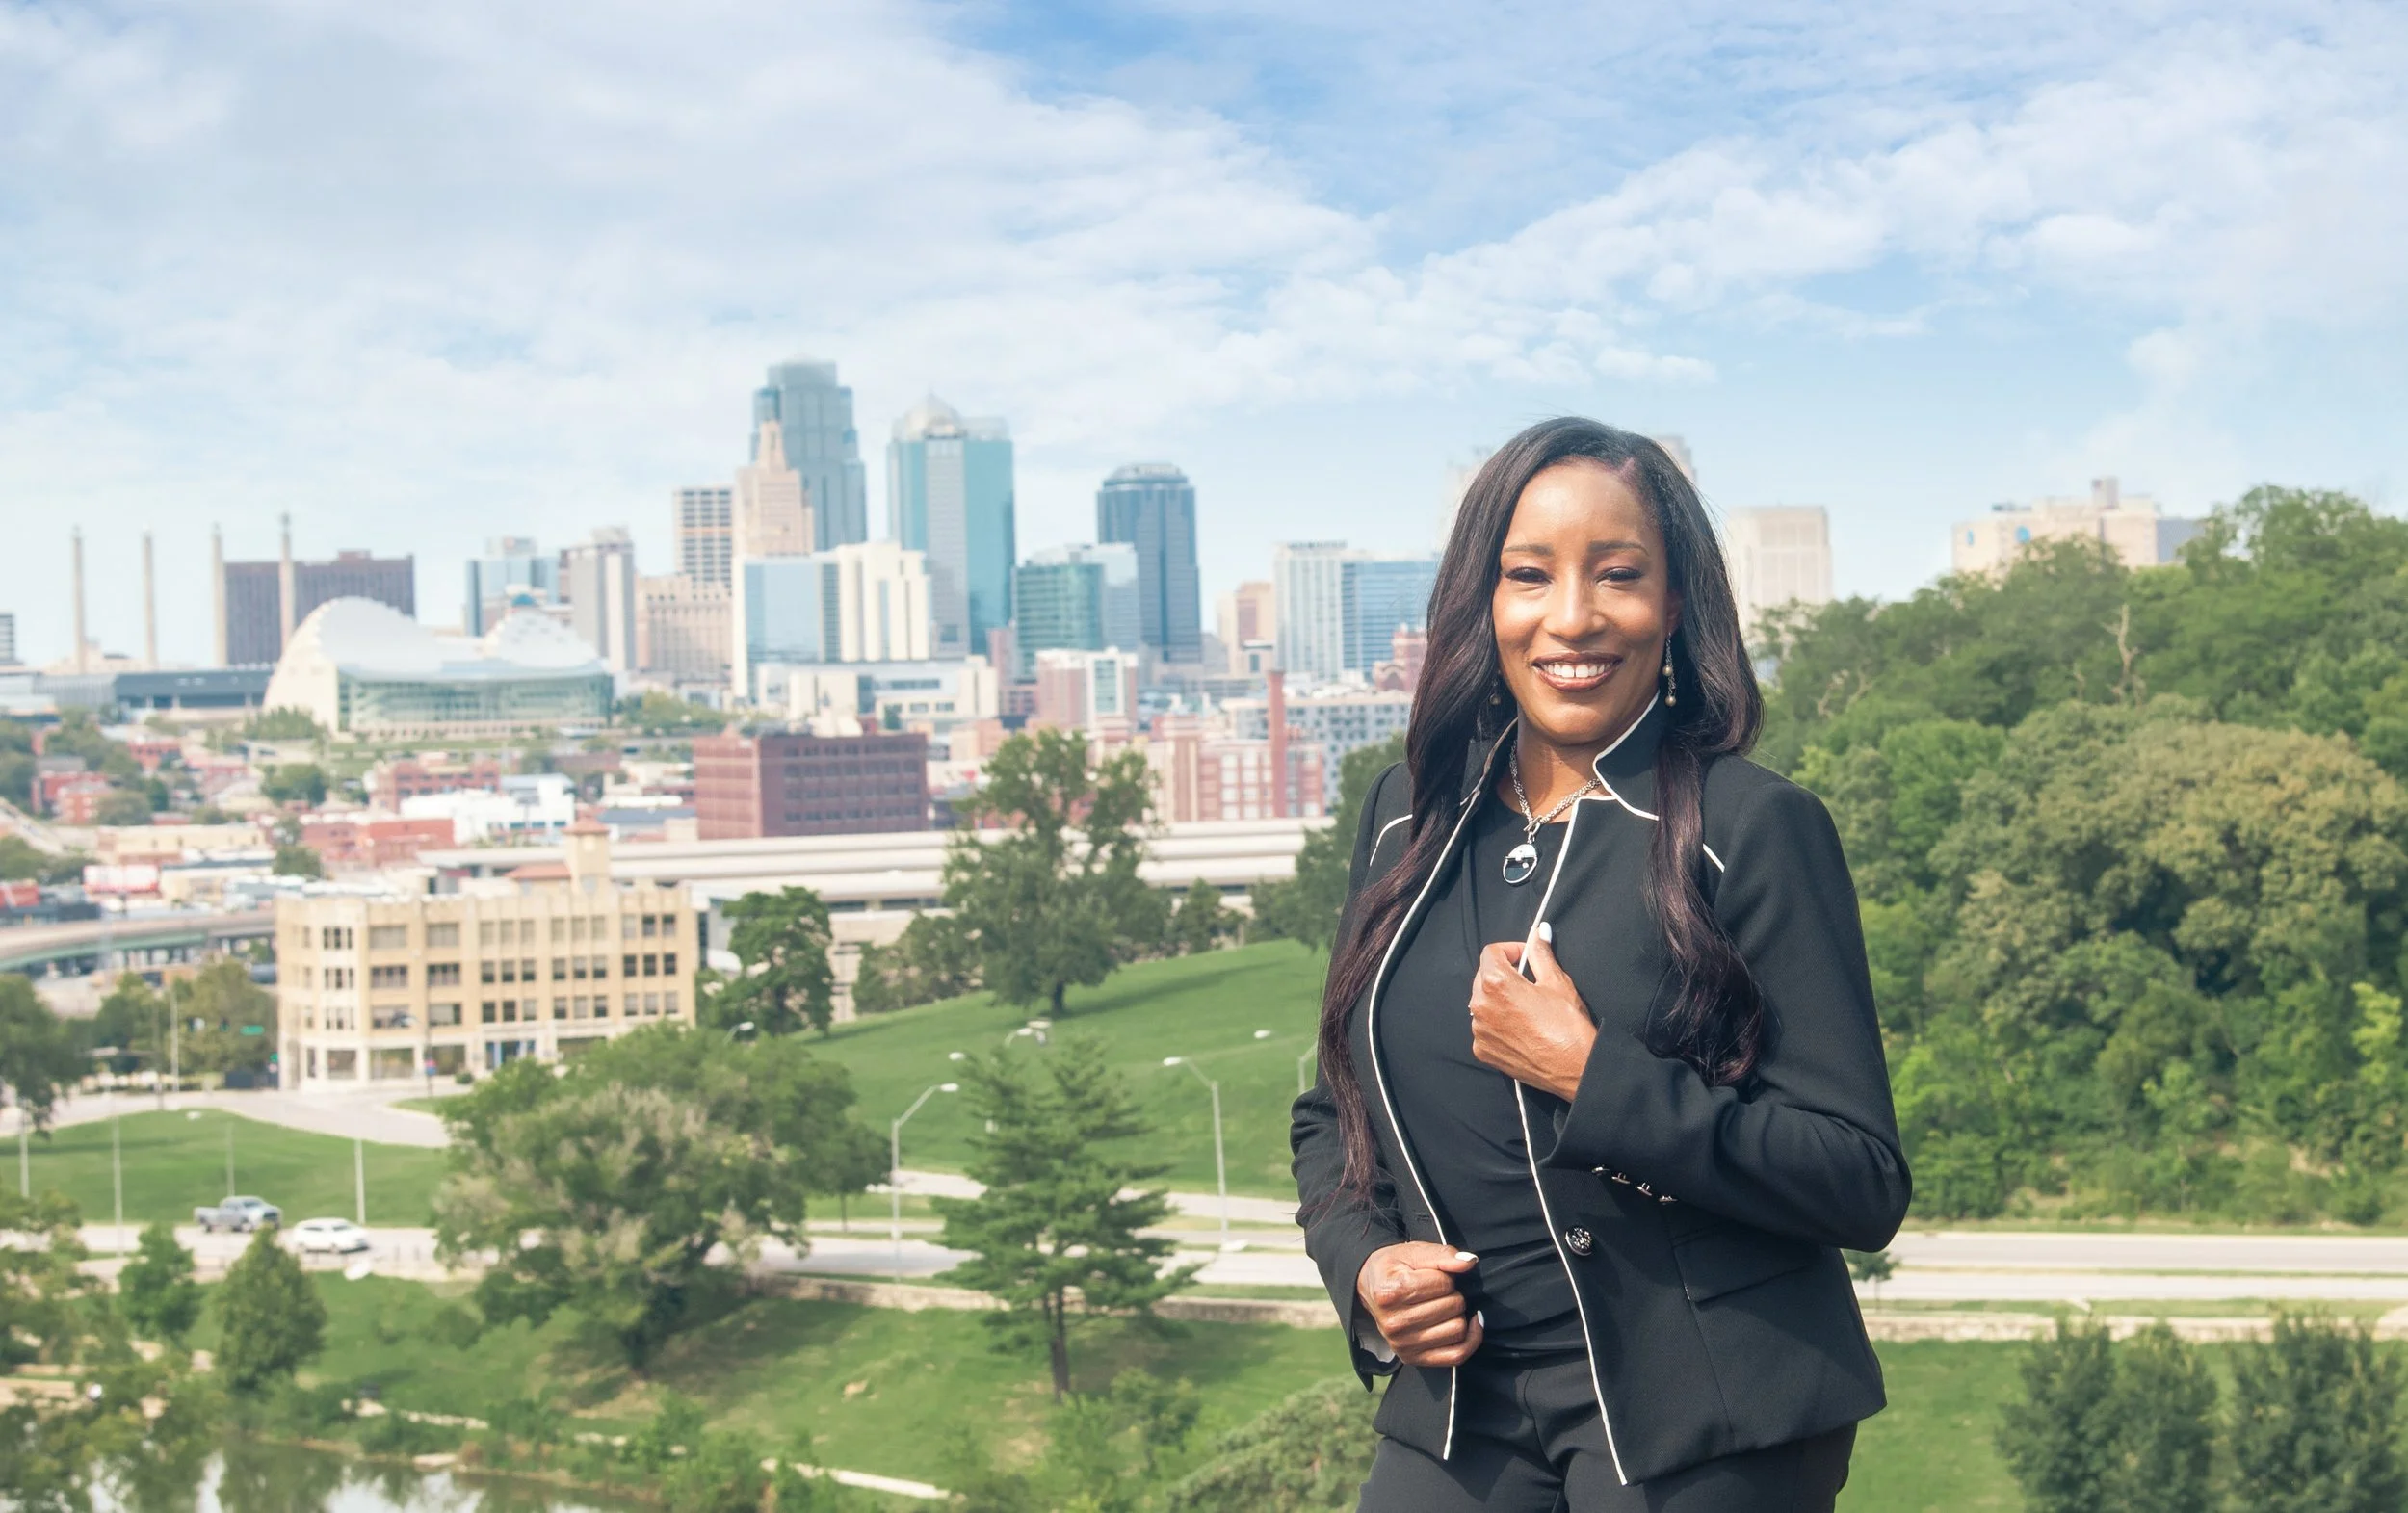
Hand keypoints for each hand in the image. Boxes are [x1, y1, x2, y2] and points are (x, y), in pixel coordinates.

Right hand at [1356, 1242, 1485, 1366]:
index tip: (1432, 1276)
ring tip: (1441, 1306)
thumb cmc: (1395, 1269)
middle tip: (1436, 1292)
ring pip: (1458, 1328)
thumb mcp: (1414, 1252)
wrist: (1370, 1289)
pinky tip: (1471, 1323)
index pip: (1444, 1284)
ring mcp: (1402, 1344)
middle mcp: (1394, 1323)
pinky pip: (1457, 1355)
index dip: (1445, 1276)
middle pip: (1453, 1306)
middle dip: (1452, 1294)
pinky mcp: (1412, 1358)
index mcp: (1391, 1292)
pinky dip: (1471, 1339)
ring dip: (1457, 1314)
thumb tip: (1470, 1262)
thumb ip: (1443, 1255)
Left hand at [1469, 926, 1596, 1101]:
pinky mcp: (1483, 1051)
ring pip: (1482, 1003)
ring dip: (1498, 999)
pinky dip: (1497, 1023)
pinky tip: (1520, 1027)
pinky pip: (1485, 1027)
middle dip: (1503, 973)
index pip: (1491, 952)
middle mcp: (1480, 1006)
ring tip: (1525, 1006)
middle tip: (1528, 980)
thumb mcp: (1557, 982)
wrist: (1575, 1069)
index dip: (1510, 950)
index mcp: (1496, 983)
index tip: (1525, 957)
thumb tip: (1539, 932)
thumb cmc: (1569, 1025)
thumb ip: (1540, 954)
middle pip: (1483, 976)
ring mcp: (1479, 1031)